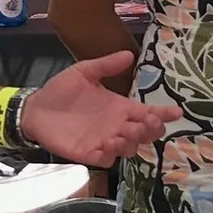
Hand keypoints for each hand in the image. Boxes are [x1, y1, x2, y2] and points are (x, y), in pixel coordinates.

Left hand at [20, 50, 180, 165]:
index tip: (176, 112)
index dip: (163, 113)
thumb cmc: (61, 91)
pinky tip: (108, 145)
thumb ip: (106, 65)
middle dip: (151, 130)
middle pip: (144, 133)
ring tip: (122, 133)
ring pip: (128, 148)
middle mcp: (116, 126)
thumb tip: (129, 53)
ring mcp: (104, 141)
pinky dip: (109, 155)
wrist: (36, 108)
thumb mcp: (84, 72)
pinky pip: (105, 159)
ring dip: (131, 142)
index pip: (147, 112)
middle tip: (148, 122)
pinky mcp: (89, 153)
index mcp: (119, 107)